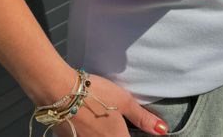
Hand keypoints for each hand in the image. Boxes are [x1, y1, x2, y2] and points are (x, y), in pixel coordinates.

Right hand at [50, 73, 167, 136]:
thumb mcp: (123, 100)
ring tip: (100, 121)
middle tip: (114, 122)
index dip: (133, 135)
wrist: (59, 90)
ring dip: (101, 133)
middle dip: (118, 133)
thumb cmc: (95, 93)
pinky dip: (88, 133)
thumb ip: (143, 117)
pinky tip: (85, 122)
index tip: (129, 128)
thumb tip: (164, 130)